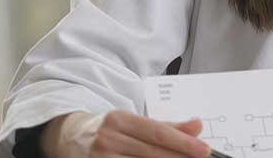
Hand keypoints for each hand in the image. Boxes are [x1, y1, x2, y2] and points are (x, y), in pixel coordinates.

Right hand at [42, 111, 210, 157]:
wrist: (68, 137)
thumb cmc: (109, 130)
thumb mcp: (135, 122)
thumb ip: (167, 126)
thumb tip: (197, 125)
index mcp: (119, 119)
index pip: (157, 132)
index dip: (182, 142)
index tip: (204, 149)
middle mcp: (107, 138)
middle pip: (151, 153)